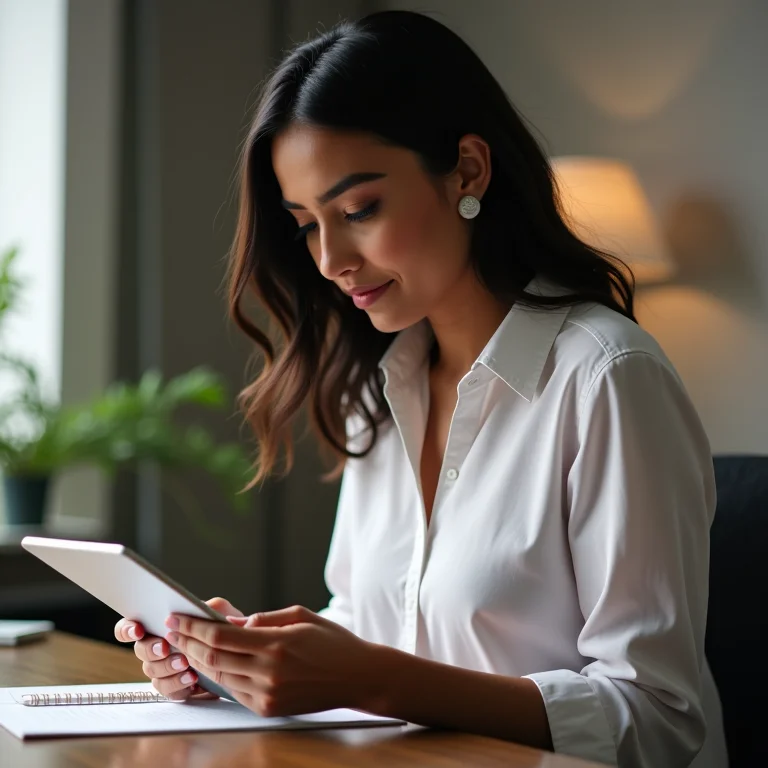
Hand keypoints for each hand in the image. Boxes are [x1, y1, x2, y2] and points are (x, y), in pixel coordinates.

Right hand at [114, 597, 243, 699]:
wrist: (238, 658)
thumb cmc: (225, 632)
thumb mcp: (222, 614)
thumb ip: (211, 607)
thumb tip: (198, 607)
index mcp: (161, 626)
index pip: (130, 626)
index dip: (127, 629)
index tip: (139, 630)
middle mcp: (157, 647)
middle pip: (140, 650)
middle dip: (151, 648)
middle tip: (166, 647)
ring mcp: (163, 669)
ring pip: (151, 670)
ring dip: (166, 666)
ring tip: (185, 663)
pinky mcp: (173, 687)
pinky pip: (167, 690)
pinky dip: (177, 684)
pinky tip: (191, 679)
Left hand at [166, 605, 379, 716]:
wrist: (359, 677)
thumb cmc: (332, 641)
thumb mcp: (300, 616)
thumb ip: (262, 619)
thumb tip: (229, 621)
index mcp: (276, 644)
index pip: (221, 636)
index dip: (193, 627)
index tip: (176, 618)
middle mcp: (269, 672)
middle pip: (213, 658)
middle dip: (187, 643)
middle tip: (172, 631)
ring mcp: (268, 694)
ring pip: (219, 677)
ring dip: (198, 661)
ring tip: (184, 646)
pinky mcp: (269, 709)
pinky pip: (234, 692)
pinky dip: (218, 677)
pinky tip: (210, 664)